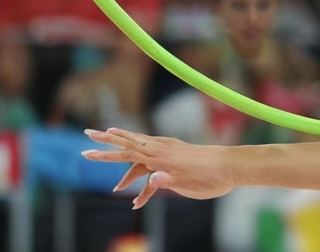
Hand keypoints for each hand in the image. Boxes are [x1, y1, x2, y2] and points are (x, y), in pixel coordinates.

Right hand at [83, 128, 234, 208]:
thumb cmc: (210, 178)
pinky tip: (138, 146)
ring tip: (107, 139)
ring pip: (141, 146)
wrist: (232, 165)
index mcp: (161, 158)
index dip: (107, 150)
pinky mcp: (179, 150)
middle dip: (107, 141)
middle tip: (87, 135)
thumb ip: (168, 180)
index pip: (127, 152)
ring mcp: (171, 148)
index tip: (88, 149)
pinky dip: (142, 148)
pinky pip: (154, 149)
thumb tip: (153, 179)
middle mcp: (164, 149)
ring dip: (123, 144)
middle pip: (129, 143)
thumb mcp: (188, 184)